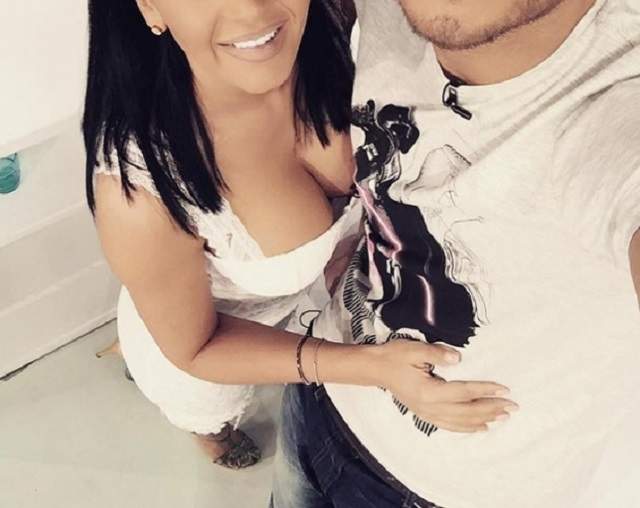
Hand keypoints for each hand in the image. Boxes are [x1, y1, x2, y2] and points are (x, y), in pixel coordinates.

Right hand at [373, 340, 517, 432]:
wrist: (375, 368)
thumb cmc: (394, 356)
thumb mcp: (414, 349)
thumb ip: (436, 354)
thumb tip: (458, 358)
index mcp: (429, 391)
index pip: (464, 392)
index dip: (485, 390)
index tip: (505, 389)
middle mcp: (429, 407)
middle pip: (466, 411)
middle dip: (491, 409)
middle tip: (513, 407)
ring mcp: (426, 413)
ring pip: (460, 422)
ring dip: (483, 420)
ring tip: (502, 418)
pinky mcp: (424, 414)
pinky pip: (450, 425)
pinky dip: (467, 427)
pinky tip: (480, 427)